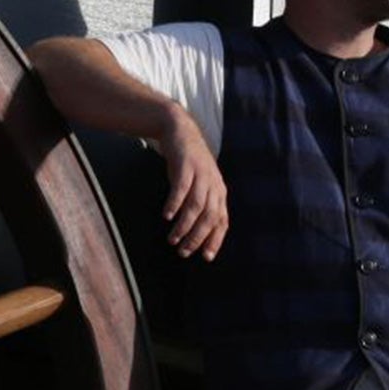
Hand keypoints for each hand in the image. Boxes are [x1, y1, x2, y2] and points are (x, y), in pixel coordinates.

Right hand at [159, 109, 228, 260]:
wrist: (180, 132)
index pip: (222, 221)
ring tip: (172, 239)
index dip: (215, 240)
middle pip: (209, 217)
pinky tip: (166, 216)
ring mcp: (201, 175)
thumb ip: (202, 206)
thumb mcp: (201, 185)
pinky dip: (174, 204)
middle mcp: (214, 185)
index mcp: (219, 193)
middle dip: (197, 238)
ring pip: (196, 207)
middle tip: (183, 252)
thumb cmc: (189, 165)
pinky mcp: (186, 167)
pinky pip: (181, 189)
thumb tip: (197, 234)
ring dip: (184, 226)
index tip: (205, 257)